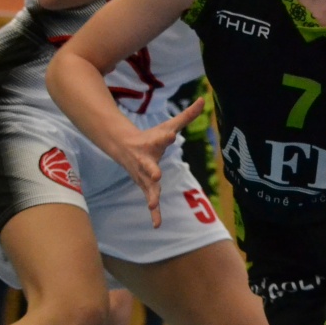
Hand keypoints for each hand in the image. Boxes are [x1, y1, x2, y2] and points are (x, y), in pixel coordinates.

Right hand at [113, 98, 205, 226]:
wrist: (123, 148)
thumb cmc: (151, 137)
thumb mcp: (168, 125)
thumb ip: (186, 116)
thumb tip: (202, 100)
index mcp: (153, 143)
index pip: (162, 138)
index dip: (167, 136)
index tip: (172, 134)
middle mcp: (146, 160)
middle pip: (150, 166)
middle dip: (152, 170)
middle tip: (156, 174)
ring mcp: (144, 175)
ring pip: (148, 186)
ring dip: (151, 195)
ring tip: (152, 204)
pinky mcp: (145, 186)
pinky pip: (150, 200)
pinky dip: (154, 213)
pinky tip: (157, 224)